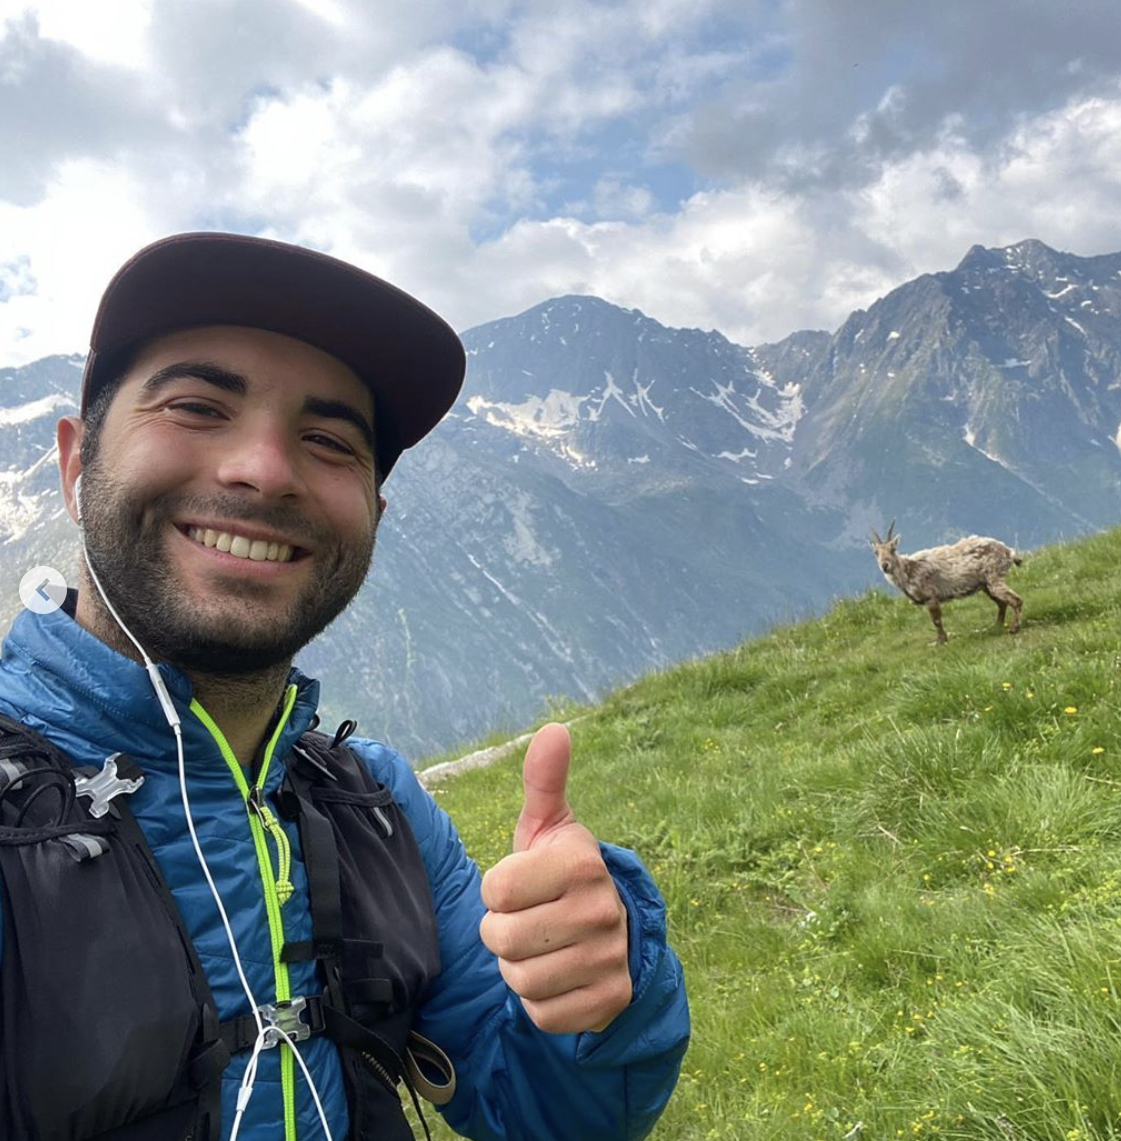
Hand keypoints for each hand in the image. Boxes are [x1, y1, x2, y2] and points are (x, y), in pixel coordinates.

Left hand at [479, 722, 631, 1033]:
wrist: (616, 931)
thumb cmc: (563, 873)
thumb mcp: (551, 827)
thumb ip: (544, 781)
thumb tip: (555, 729)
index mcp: (582, 863)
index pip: (498, 887)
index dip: (498, 889)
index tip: (521, 885)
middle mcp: (601, 911)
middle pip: (502, 938)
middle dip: (503, 931)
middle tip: (528, 919)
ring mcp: (608, 960)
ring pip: (519, 979)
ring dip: (518, 967)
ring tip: (542, 946)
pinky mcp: (607, 1002)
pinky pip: (542, 1013)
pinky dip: (539, 1000)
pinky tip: (558, 976)